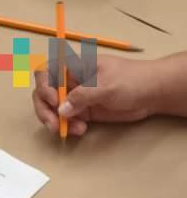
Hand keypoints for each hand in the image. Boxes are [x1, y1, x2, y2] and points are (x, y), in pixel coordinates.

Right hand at [32, 55, 153, 136]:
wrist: (154, 93)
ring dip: (57, 121)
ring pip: (52, 109)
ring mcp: (76, 96)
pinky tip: (80, 130)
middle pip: (44, 93)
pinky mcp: (83, 110)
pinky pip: (66, 120)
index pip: (46, 71)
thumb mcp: (107, 86)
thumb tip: (61, 109)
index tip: (55, 101)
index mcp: (75, 66)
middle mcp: (72, 80)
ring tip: (73, 130)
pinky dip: (68, 127)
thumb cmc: (133, 80)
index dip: (44, 86)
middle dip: (45, 110)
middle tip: (55, 125)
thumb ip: (83, 96)